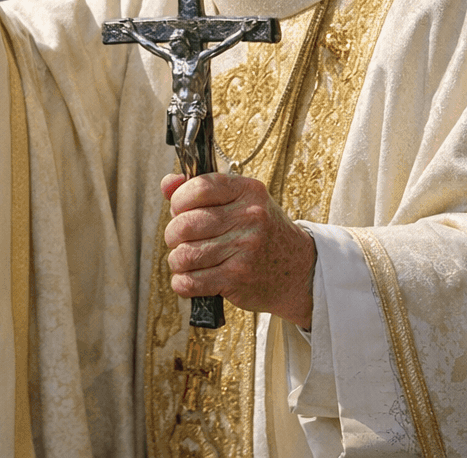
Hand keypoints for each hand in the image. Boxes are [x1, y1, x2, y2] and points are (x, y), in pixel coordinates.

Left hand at [161, 172, 315, 328]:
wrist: (300, 270)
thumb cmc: (262, 232)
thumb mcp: (241, 201)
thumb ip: (202, 190)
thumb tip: (167, 184)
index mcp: (247, 191)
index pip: (198, 188)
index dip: (179, 201)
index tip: (180, 210)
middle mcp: (249, 218)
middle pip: (185, 224)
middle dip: (173, 234)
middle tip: (180, 239)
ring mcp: (244, 249)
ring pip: (184, 255)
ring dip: (177, 260)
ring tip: (186, 260)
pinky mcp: (238, 278)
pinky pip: (190, 282)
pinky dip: (182, 282)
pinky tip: (191, 278)